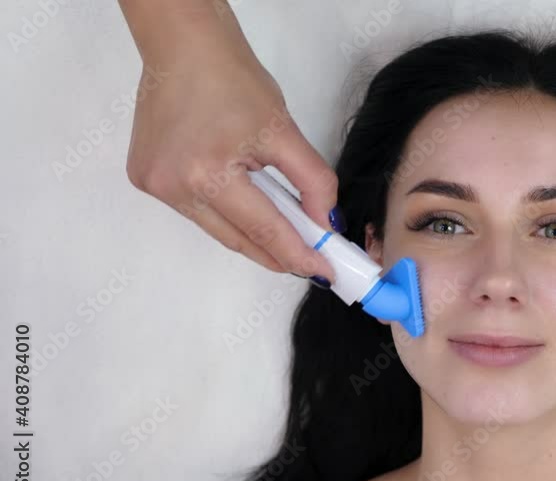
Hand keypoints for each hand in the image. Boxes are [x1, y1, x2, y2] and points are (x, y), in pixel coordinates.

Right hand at [123, 31, 339, 281]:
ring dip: (251, 235)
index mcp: (207, 174)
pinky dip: (224, 213)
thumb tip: (325, 223)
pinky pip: (196, 211)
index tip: (325, 273)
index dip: (298, 254)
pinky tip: (243, 205)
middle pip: (237, 238)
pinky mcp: (144, 178)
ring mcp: (154, 185)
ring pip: (216, 229)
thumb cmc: (235, 81)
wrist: (184, 47)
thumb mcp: (285, 131)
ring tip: (284, 236)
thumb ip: (312, 181)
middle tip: (309, 262)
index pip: (264, 229)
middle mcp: (174, 187)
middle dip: (277, 253)